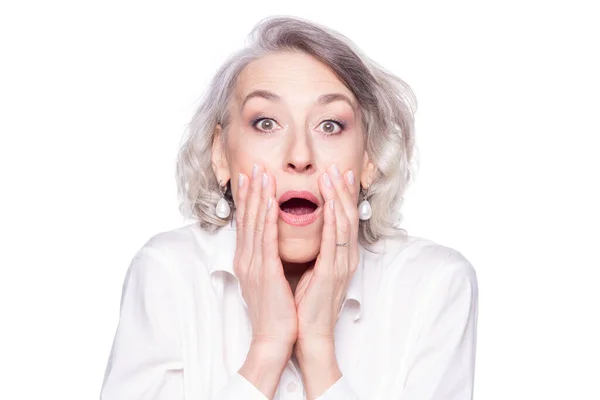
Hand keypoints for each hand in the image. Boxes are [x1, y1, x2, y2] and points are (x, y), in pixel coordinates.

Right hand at [234, 164, 297, 348]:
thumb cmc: (276, 310)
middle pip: (247, 218)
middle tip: (254, 167)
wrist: (273, 338)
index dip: (248, 199)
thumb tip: (273, 242)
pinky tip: (271, 203)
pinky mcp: (265, 272)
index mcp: (247, 260)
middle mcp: (246, 259)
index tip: (251, 178)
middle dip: (251, 190)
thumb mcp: (268, 279)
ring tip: (262, 175)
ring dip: (259, 197)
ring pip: (255, 224)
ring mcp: (253, 265)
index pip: (247, 223)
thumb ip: (268, 258)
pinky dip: (268, 220)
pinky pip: (267, 241)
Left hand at [294, 164, 359, 343]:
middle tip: (336, 166)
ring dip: (338, 197)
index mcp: (339, 256)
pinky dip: (334, 221)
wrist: (306, 333)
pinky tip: (331, 204)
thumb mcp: (309, 269)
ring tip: (332, 175)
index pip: (343, 218)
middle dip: (342, 189)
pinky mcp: (332, 273)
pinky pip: (336, 242)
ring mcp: (341, 265)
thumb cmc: (304, 303)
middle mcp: (345, 257)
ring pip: (345, 223)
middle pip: (348, 215)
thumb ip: (311, 249)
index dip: (341, 194)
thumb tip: (300, 228)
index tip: (336, 173)